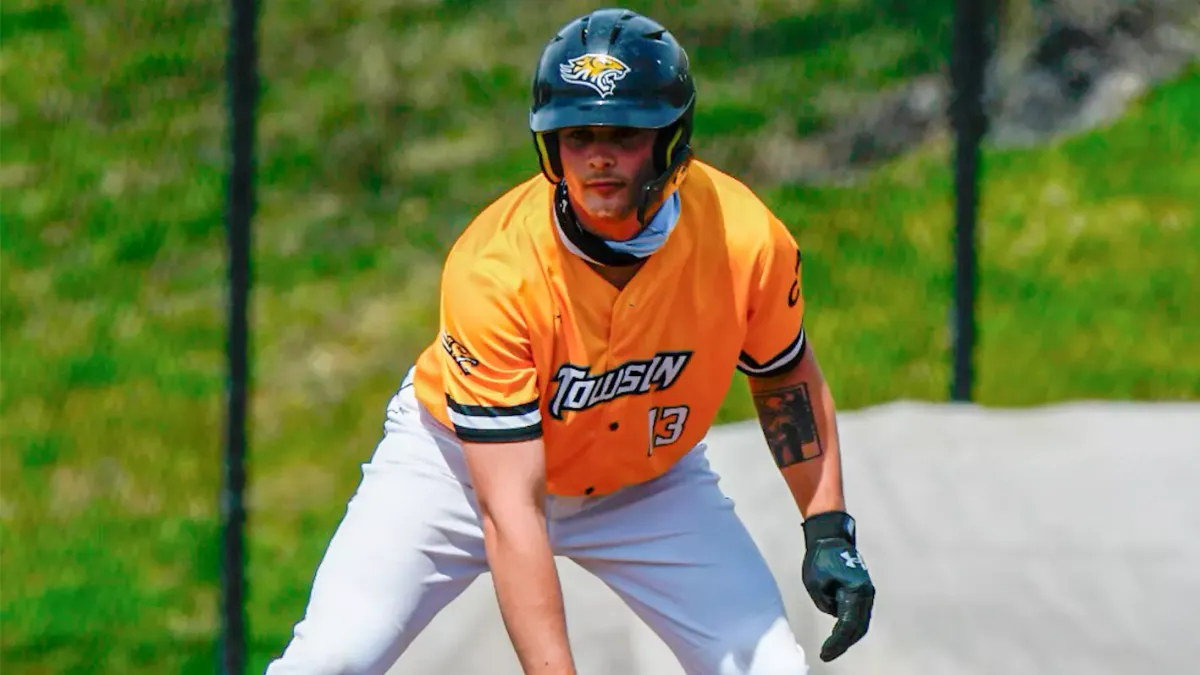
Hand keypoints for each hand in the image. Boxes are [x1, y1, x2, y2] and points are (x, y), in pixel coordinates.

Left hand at [801, 511, 874, 661]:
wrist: (831, 537)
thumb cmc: (820, 557)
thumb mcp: (815, 584)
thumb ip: (826, 604)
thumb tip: (835, 614)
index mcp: (856, 591)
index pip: (847, 626)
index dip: (837, 643)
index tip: (825, 654)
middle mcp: (866, 593)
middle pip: (858, 628)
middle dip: (843, 643)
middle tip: (828, 654)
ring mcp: (867, 592)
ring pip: (860, 622)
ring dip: (848, 636)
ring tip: (832, 648)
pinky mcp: (863, 591)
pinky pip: (859, 614)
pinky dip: (850, 626)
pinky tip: (839, 634)